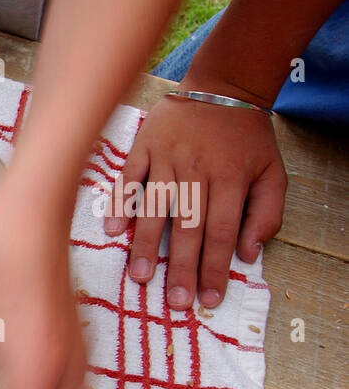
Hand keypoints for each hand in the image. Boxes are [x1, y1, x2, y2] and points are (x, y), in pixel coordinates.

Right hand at [105, 79, 285, 308]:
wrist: (223, 86)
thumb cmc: (246, 138)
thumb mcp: (273, 172)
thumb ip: (266, 213)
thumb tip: (248, 254)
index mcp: (230, 179)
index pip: (221, 233)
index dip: (215, 268)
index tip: (209, 299)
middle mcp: (197, 170)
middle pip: (187, 227)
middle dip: (180, 268)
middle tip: (174, 301)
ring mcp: (167, 158)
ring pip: (155, 208)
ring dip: (145, 245)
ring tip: (140, 277)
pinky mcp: (144, 147)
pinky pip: (129, 179)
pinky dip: (121, 203)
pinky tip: (114, 231)